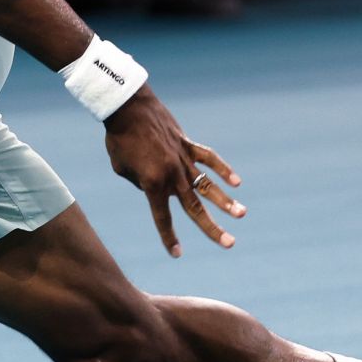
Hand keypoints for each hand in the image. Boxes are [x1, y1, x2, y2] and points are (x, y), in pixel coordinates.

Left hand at [102, 87, 244, 257]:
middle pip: (195, 207)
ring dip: (226, 201)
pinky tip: (236, 181)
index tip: (177, 254)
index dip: (169, 237)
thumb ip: (142, 182)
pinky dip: (223, 168)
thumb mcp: (122, 168)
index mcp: (152, 184)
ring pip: (208, 185)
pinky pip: (208, 158)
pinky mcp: (187, 144)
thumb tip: (159, 186)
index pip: (162, 217)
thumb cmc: (119, 139)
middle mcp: (172, 175)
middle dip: (212, 228)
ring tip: (241, 214)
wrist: (128, 107)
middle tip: (230, 244)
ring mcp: (182, 159)